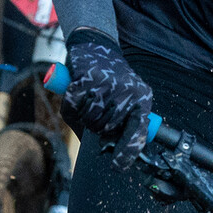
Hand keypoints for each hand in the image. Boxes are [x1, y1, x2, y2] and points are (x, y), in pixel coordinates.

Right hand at [56, 33, 156, 164]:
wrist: (96, 46)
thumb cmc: (108, 80)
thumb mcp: (122, 101)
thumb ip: (117, 125)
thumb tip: (106, 152)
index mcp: (142, 102)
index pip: (138, 134)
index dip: (127, 153)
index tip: (117, 166)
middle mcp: (129, 94)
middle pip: (106, 130)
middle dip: (96, 125)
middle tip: (95, 107)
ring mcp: (109, 85)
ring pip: (90, 119)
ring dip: (83, 113)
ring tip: (88, 96)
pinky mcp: (89, 77)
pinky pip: (74, 104)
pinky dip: (71, 101)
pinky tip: (77, 89)